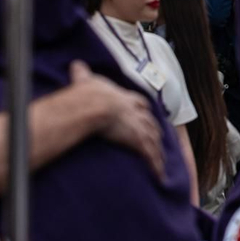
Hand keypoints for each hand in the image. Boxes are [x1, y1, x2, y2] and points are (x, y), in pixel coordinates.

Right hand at [59, 60, 163, 181]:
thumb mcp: (86, 80)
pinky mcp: (138, 141)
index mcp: (125, 98)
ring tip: (162, 160)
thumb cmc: (89, 93)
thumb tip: (76, 64)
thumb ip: (82, 74)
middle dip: (155, 130)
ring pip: (154, 141)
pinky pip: (150, 157)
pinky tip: (160, 176)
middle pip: (151, 123)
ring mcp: (139, 127)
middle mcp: (136, 113)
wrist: (95, 105)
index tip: (146, 111)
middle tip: (160, 136)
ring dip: (159, 151)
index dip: (143, 108)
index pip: (139, 103)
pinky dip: (156, 166)